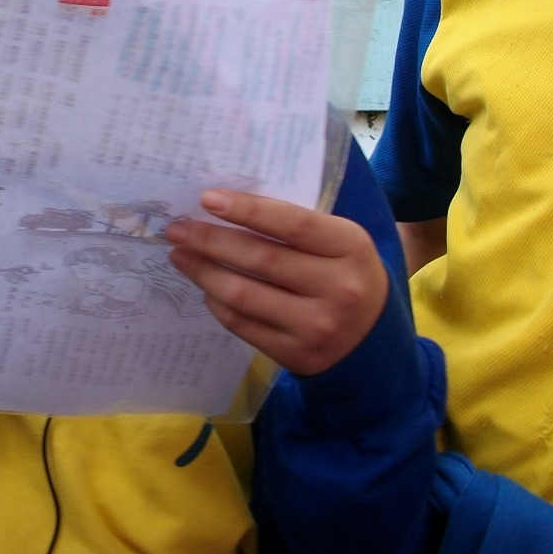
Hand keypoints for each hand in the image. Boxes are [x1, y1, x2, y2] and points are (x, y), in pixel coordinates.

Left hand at [165, 189, 388, 375]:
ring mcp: (317, 326)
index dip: (247, 210)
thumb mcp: (339, 243)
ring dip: (204, 272)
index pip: (293, 224)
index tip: (207, 199)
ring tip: (180, 255)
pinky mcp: (296, 355)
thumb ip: (295, 227)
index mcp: (351, 247)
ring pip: (244, 295)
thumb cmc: (345, 275)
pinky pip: (243, 325)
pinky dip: (218, 303)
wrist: (374, 344)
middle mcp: (338, 288)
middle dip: (211, 241)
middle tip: (178, 228)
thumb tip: (225, 208)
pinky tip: (205, 287)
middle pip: (260, 259)